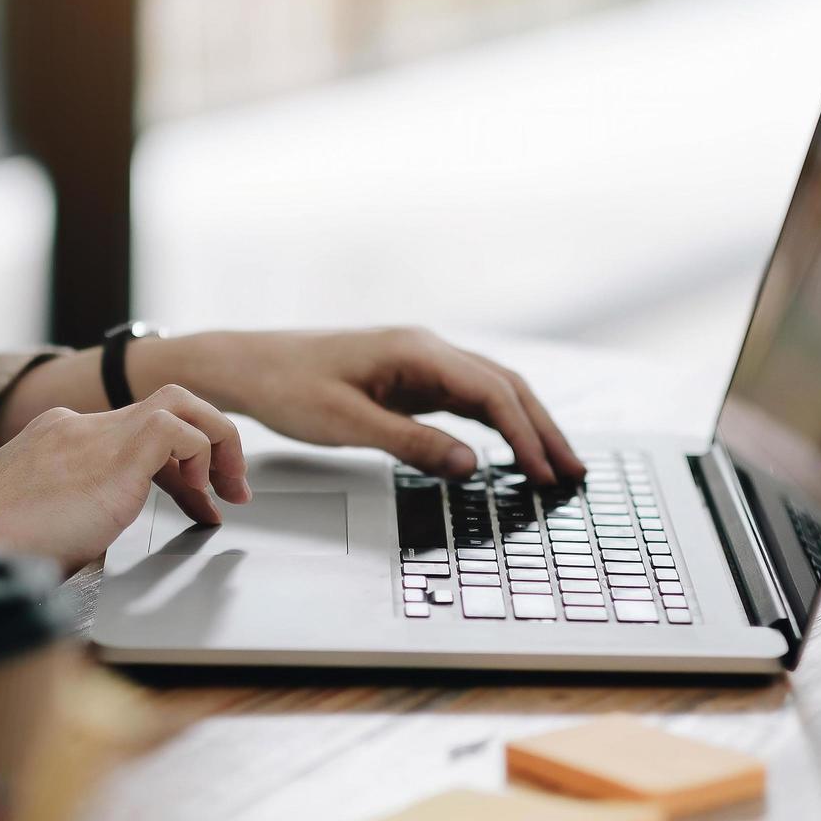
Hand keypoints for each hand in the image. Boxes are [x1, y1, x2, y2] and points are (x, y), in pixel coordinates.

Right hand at [0, 385, 250, 572]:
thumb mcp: (35, 522)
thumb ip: (66, 512)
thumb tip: (90, 531)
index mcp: (57, 438)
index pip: (135, 432)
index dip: (176, 468)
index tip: (195, 502)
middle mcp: (78, 426)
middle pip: (165, 404)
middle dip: (209, 439)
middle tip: (229, 488)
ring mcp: (94, 434)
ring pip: (181, 403)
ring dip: (218, 442)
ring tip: (230, 490)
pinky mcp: (114, 455)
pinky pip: (179, 431)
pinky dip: (201, 459)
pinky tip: (198, 498)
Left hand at [143, 328, 585, 483]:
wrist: (247, 365)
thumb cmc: (287, 387)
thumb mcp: (348, 424)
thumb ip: (412, 444)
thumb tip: (472, 466)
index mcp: (417, 350)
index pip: (492, 392)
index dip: (525, 434)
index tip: (546, 472)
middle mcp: (427, 348)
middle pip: (505, 386)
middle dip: (542, 429)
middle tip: (573, 472)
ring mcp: (421, 361)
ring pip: (491, 390)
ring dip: (525, 425)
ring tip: (555, 464)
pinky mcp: (410, 377)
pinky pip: (467, 397)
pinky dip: (496, 423)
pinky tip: (510, 448)